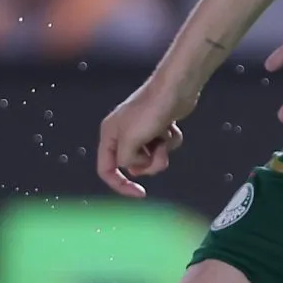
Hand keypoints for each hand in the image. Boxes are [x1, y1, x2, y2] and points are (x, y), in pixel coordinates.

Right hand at [98, 75, 196, 197]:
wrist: (175, 89)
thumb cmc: (151, 110)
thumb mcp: (130, 140)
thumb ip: (125, 160)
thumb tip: (132, 167)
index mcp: (110, 135)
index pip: (106, 169)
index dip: (120, 185)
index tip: (139, 193)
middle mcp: (123, 134)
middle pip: (133, 166)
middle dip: (149, 163)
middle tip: (157, 150)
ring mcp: (142, 132)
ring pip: (151, 159)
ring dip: (162, 152)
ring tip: (165, 137)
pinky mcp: (158, 128)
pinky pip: (165, 147)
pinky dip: (171, 141)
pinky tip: (171, 126)